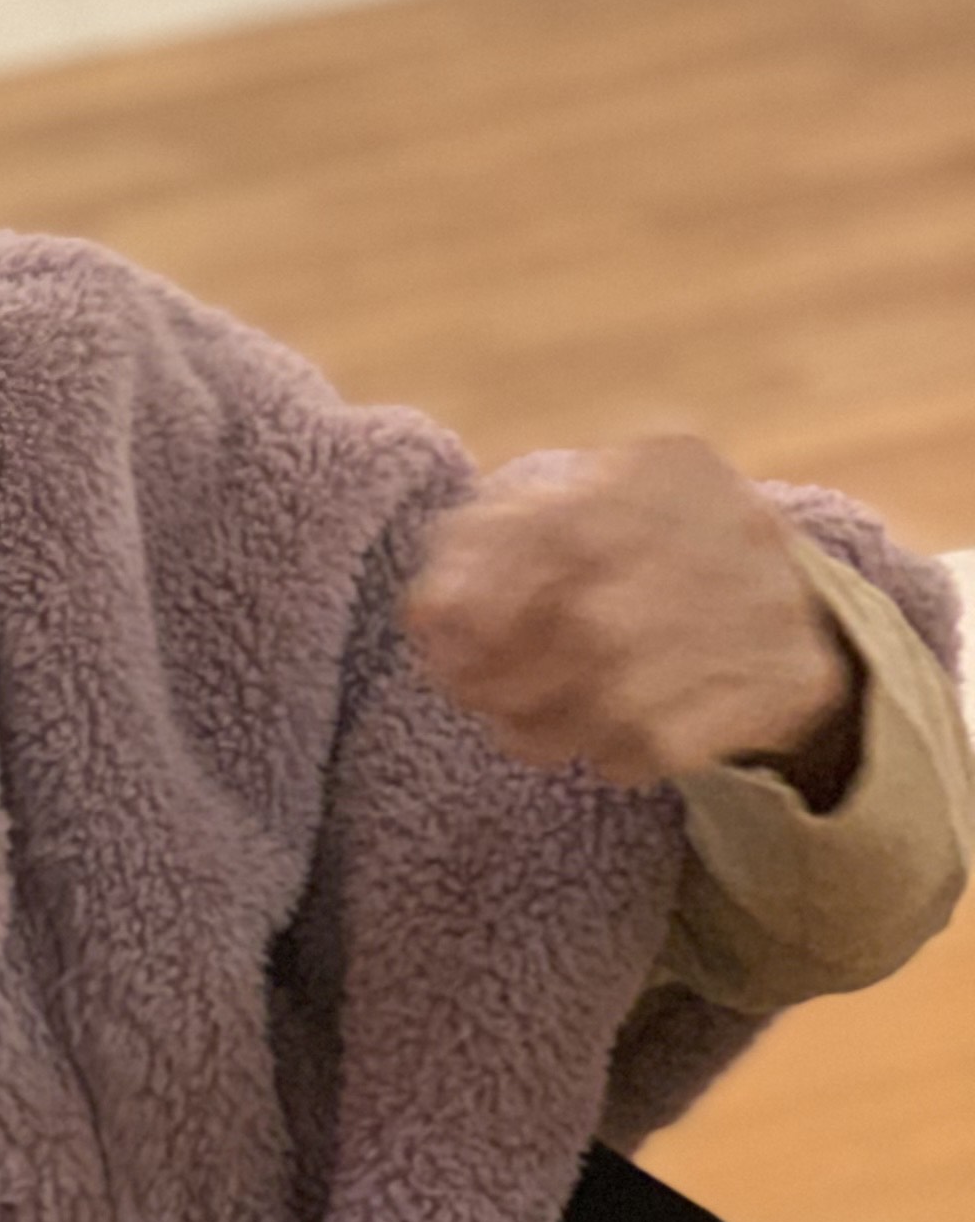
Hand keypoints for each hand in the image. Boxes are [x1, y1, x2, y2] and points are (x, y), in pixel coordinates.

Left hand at [404, 436, 854, 793]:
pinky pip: (671, 744)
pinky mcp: (792, 680)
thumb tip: (428, 616)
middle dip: (501, 675)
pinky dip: (610, 753)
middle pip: (587, 627)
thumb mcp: (559, 506)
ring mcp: (767, 606)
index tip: (435, 640)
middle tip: (465, 693)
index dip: (478, 600)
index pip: (553, 535)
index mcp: (660, 467)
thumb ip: (479, 544)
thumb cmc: (628, 542)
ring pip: (623, 698)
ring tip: (511, 727)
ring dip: (542, 727)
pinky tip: (591, 739)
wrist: (776, 581)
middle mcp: (725, 527)